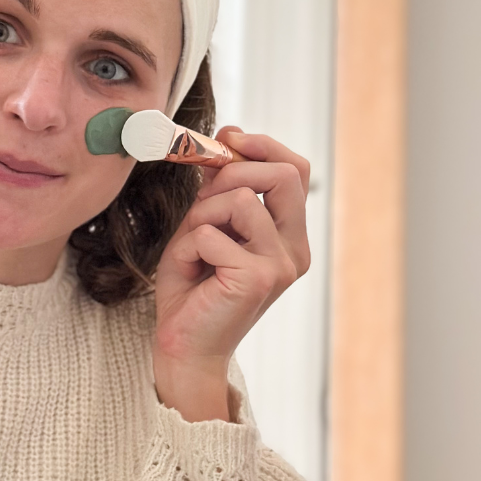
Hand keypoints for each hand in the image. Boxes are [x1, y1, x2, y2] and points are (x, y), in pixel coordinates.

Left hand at [151, 126, 310, 421]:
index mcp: (288, 235)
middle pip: (284, 174)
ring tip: (194, 247)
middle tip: (204, 190)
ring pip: (238, 199)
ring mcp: (280, 265)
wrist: (183, 345)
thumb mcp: (205, 223)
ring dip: (201, 214)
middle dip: (235, 168)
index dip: (264, 145)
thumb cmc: (193, 285)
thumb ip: (218, 187)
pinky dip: (189, 245)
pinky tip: (192, 271)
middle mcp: (294, 250)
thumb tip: (226, 135)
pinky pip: (211, 233)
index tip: (230, 138)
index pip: (296, 170)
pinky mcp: (256, 279)